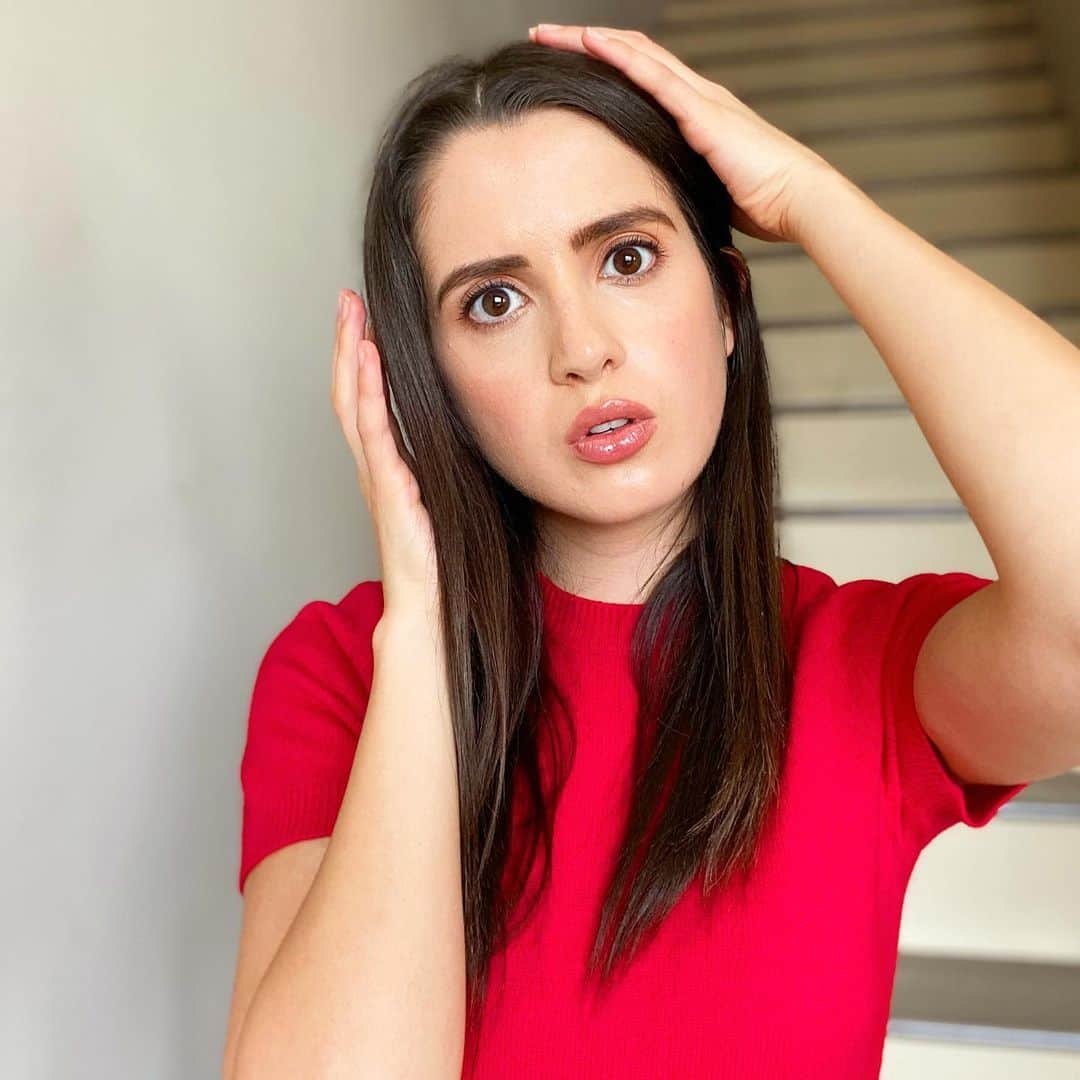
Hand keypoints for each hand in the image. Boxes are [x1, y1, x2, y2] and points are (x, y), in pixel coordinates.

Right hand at [331, 289, 440, 618]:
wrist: (429, 599)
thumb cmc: (440, 554)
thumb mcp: (447, 493)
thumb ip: (443, 463)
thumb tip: (471, 428)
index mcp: (389, 464)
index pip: (368, 399)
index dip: (362, 358)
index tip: (364, 317)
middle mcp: (376, 464)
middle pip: (351, 390)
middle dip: (348, 341)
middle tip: (346, 299)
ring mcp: (378, 474)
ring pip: (354, 402)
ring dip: (351, 354)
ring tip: (351, 313)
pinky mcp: (388, 486)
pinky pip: (374, 430)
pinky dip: (369, 392)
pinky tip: (368, 359)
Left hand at [528, 24, 838, 245]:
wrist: (797, 201)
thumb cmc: (762, 202)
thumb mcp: (707, 187)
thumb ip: (682, 180)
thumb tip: (656, 201)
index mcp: (696, 113)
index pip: (641, 75)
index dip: (603, 65)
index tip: (564, 65)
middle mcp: (696, 95)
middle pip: (631, 53)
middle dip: (584, 42)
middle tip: (543, 36)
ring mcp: (699, 99)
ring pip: (635, 53)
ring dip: (590, 40)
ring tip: (551, 33)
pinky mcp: (701, 113)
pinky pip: (653, 75)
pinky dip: (620, 56)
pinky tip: (592, 43)